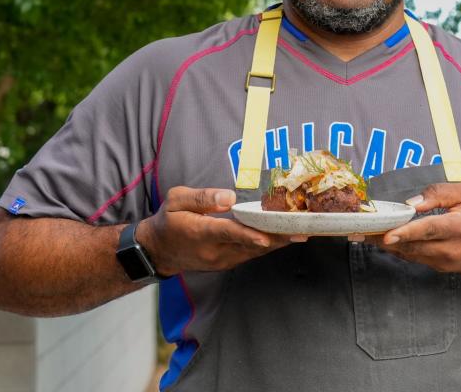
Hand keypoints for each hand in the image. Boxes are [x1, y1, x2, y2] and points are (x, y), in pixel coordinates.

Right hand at [138, 187, 288, 273]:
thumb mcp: (176, 200)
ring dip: (278, 242)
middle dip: (276, 237)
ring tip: (302, 231)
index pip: (228, 233)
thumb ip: (202, 197)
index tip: (267, 236)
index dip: (248, 235)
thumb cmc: (168, 220)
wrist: (158, 251)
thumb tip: (229, 198)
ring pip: (254, 252)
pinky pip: (252, 254)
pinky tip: (286, 236)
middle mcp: (214, 251)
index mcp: (199, 232)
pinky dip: (269, 245)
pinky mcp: (228, 263)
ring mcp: (222, 260)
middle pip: (249, 244)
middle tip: (301, 229)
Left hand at [370, 183, 460, 275]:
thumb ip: (440, 194)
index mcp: (460, 227)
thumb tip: (412, 203)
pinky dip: (397, 250)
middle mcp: (451, 248)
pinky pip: (414, 258)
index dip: (406, 232)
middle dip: (384, 238)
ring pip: (410, 254)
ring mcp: (444, 262)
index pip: (429, 229)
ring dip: (386, 245)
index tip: (386, 234)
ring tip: (364, 234)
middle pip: (412, 245)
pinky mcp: (439, 268)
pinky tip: (381, 241)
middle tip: (360, 230)